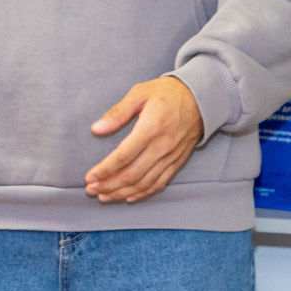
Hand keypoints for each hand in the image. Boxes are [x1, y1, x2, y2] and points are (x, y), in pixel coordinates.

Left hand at [86, 76, 203, 202]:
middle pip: (132, 174)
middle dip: (109, 185)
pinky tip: (128, 196)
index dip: (105, 170)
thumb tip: (96, 128)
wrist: (200, 98)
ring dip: (122, 192)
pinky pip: (159, 183)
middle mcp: (162, 147)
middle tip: (91, 189)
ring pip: (145, 183)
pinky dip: (143, 193)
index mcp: (150, 129)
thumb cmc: (166, 93)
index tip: (90, 177)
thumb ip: (117, 113)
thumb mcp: (139, 93)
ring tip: (104, 196)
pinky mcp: (178, 162)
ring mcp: (171, 157)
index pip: (123, 157)